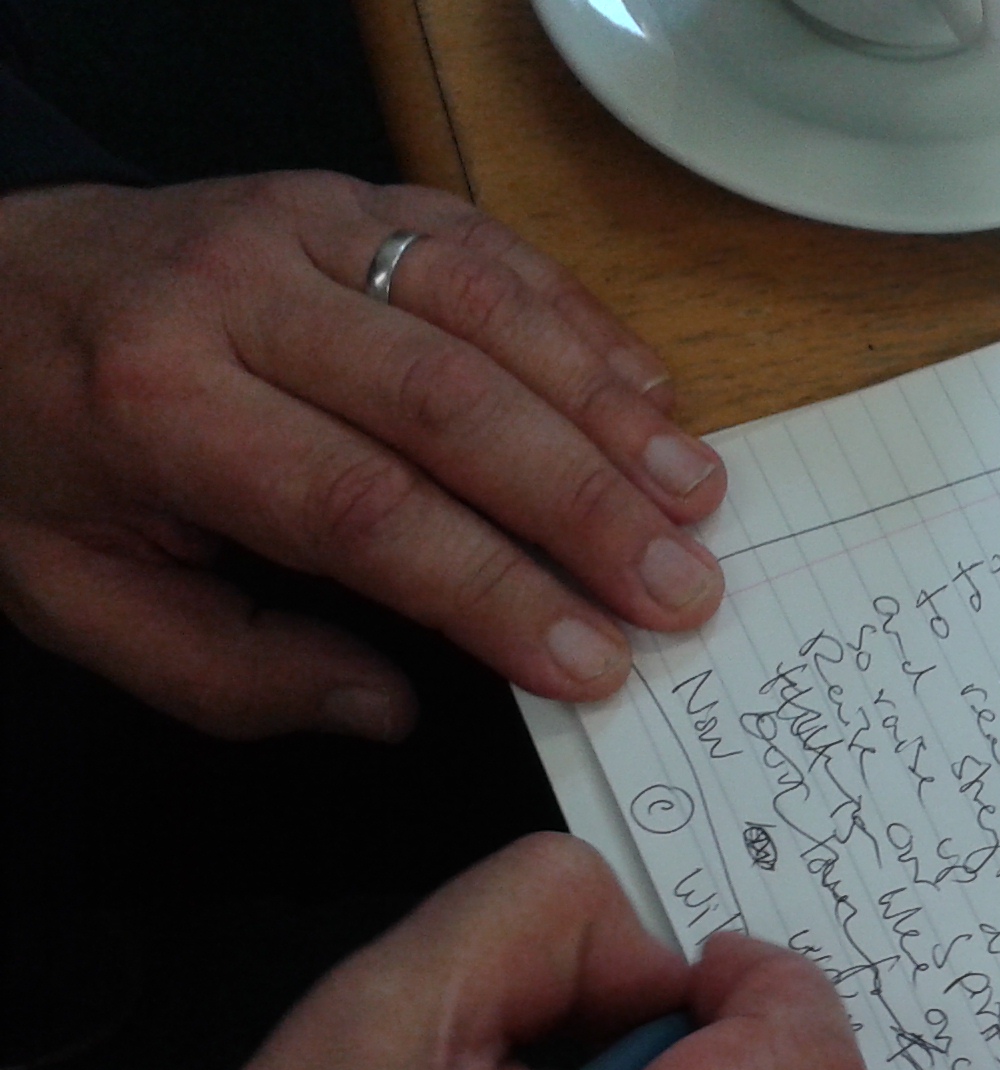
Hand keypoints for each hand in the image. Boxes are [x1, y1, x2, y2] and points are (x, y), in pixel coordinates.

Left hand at [0, 173, 730, 740]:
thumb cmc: (41, 459)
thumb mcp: (81, 601)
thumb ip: (232, 675)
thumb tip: (391, 706)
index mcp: (158, 406)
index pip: (362, 507)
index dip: (494, 590)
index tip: (594, 664)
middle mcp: (234, 292)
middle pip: (448, 402)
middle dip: (584, 508)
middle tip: (682, 592)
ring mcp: (303, 223)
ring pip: (488, 310)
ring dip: (609, 414)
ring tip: (697, 501)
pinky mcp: (353, 195)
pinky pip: (490, 248)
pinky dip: (585, 327)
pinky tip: (655, 403)